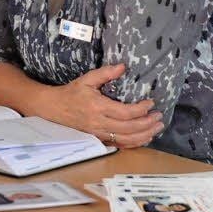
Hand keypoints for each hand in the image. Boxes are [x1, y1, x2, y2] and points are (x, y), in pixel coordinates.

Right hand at [42, 63, 162, 147]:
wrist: (54, 107)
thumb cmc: (71, 92)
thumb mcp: (86, 79)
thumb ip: (105, 73)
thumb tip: (123, 66)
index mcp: (97, 107)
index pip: (125, 112)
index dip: (141, 109)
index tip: (151, 103)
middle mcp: (99, 122)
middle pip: (129, 128)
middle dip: (148, 123)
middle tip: (159, 116)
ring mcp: (99, 133)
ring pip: (127, 139)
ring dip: (145, 135)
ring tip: (156, 128)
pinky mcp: (98, 138)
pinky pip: (120, 145)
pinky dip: (134, 143)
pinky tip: (144, 137)